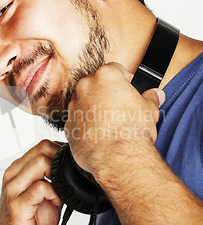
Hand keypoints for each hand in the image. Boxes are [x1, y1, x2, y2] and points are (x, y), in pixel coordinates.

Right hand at [0, 140, 62, 224]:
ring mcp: (13, 189)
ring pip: (40, 163)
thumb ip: (55, 179)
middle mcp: (13, 175)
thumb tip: (74, 168)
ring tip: (60, 192)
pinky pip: (40, 187)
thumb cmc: (31, 223)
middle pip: (42, 149)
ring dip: (57, 175)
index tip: (70, 166)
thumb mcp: (47, 195)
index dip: (60, 152)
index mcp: (18, 170)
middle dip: (61, 161)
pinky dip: (54, 193)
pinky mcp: (17, 204)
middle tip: (67, 179)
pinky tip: (56, 202)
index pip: (42, 145)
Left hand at [64, 62, 164, 179]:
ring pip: (84, 101)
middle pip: (96, 83)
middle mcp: (86, 87)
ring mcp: (75, 106)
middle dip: (107, 92)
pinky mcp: (69, 125)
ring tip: (110, 122)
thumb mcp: (149, 109)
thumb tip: (155, 95)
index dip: (124, 78)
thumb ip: (150, 98)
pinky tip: (99, 133)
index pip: (115, 69)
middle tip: (120, 106)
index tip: (128, 86)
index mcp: (106, 76)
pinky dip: (86, 124)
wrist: (117, 156)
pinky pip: (78, 120)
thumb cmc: (131, 131)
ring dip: (94, 108)